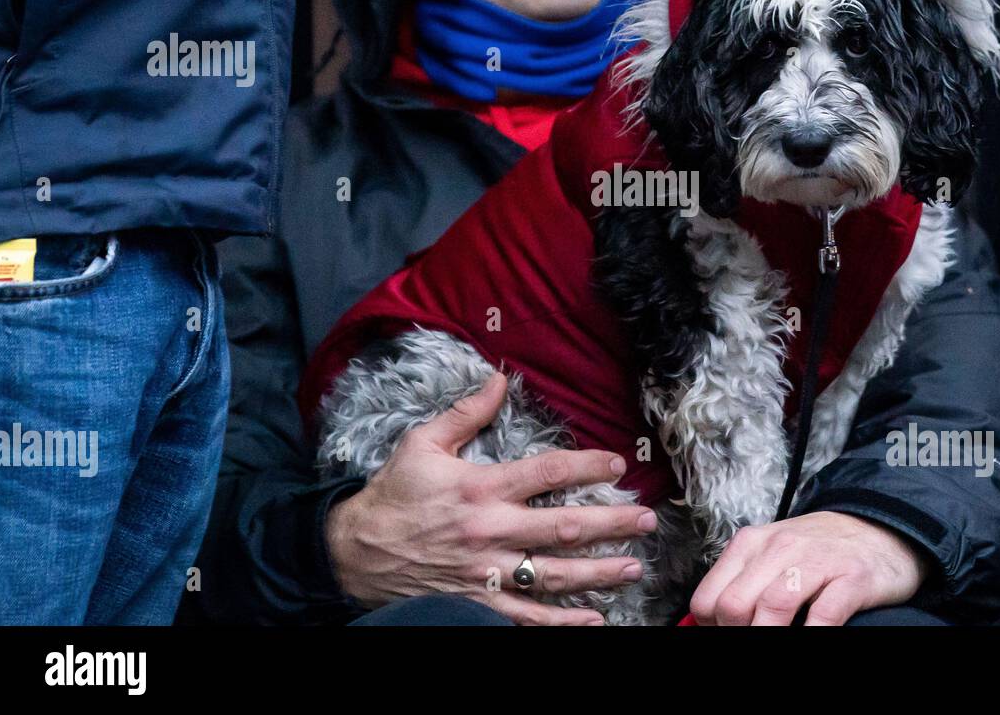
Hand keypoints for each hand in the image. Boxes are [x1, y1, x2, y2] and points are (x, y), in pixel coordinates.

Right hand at [325, 372, 657, 625]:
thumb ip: (467, 413)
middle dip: (610, 523)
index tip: (617, 462)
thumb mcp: (422, 443)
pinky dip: (562, 622)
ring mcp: (486, 571)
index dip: (587, 465)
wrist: (353, 552)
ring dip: (598, 572)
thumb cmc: (392, 494)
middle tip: (646, 520)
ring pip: (553, 575)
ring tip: (633, 566)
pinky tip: (593, 619)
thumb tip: (500, 377)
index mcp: (481, 487)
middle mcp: (490, 531)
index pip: (546, 472)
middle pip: (563, 527)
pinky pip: (527, 616)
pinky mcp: (477, 602)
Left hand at [688, 512, 931, 625]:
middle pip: (734, 606)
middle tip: (756, 643)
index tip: (730, 636)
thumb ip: (741, 584)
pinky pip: (823, 616)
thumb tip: (710, 625)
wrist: (879, 531)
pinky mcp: (851, 578)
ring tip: (779, 646)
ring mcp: (815, 561)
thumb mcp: (770, 557)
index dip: (714, 630)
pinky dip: (812, 636)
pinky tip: (810, 638)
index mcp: (749, 545)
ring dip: (769, 637)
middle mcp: (777, 548)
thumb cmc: (819, 553)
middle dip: (738, 635)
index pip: (707, 599)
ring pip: (772, 607)